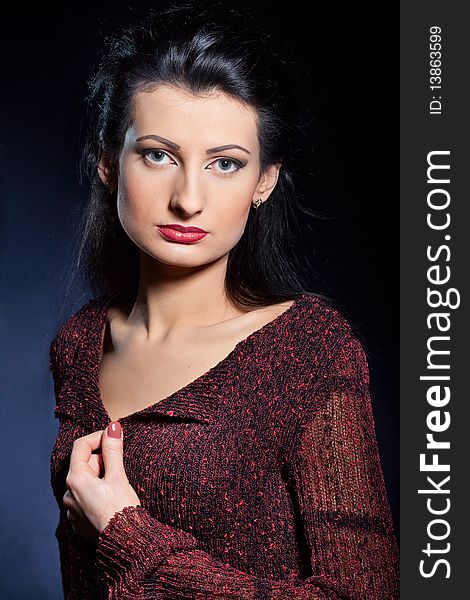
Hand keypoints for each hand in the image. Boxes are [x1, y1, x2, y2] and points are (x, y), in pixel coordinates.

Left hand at [63, 422, 140, 544]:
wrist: (126, 543)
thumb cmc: (122, 509)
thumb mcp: (118, 475)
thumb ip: (113, 449)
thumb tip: (112, 427)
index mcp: (76, 480)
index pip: (80, 446)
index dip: (98, 437)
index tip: (114, 437)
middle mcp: (69, 494)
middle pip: (85, 464)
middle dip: (103, 461)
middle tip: (120, 470)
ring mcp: (72, 509)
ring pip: (86, 482)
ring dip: (101, 478)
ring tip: (118, 488)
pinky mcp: (78, 520)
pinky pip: (86, 498)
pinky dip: (97, 493)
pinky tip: (111, 501)